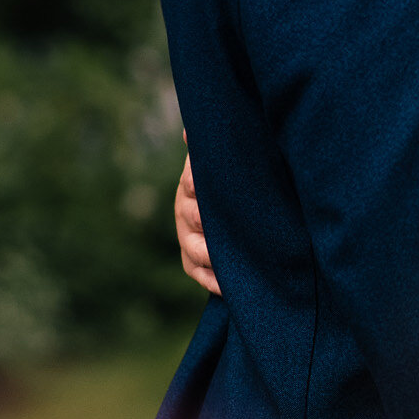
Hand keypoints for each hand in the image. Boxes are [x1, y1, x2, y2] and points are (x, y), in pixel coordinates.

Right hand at [176, 150, 220, 296]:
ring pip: (196, 249)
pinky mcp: (192, 262)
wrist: (226, 207)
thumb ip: (211, 147)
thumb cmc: (229, 180)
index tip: (208, 186)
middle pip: (194, 217)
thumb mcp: (223, 160)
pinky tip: (227, 287)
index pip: (192, 181)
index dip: (199, 183)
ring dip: (212, 255)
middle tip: (233, 228)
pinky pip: (199, 274)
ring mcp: (187, 238)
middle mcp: (185, 210)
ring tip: (230, 262)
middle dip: (210, 222)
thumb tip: (189, 131)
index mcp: (191, 183)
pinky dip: (212, 281)